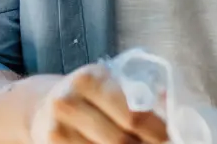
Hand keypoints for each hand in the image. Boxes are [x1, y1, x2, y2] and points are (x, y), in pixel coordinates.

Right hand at [27, 63, 168, 143]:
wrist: (43, 108)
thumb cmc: (87, 96)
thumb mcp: (109, 85)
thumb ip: (138, 94)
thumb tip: (172, 105)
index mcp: (89, 79)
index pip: (133, 115)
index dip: (158, 133)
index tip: (173, 139)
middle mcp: (68, 102)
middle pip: (121, 140)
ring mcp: (57, 129)